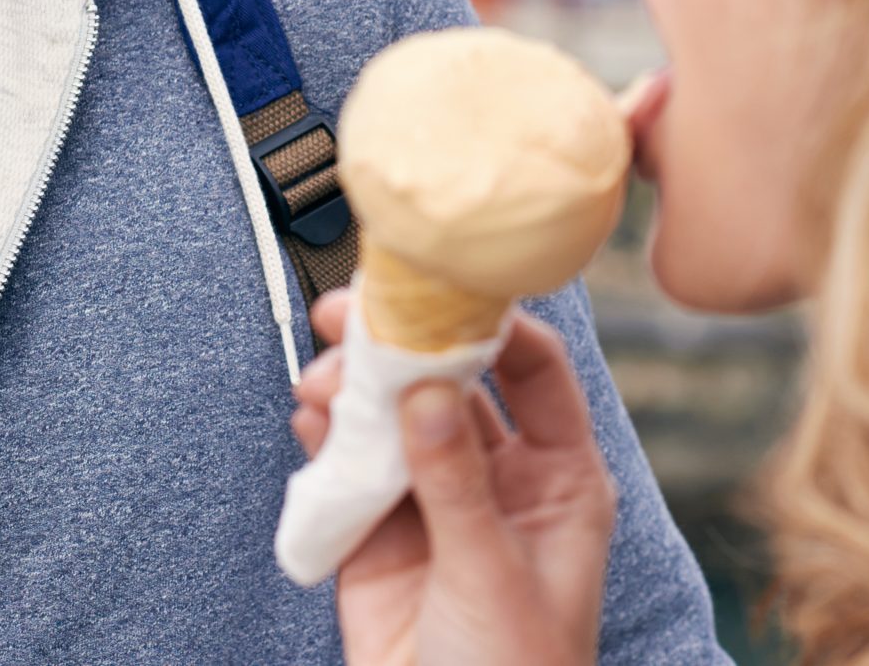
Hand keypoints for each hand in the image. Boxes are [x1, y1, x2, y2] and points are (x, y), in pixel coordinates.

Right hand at [291, 292, 614, 665]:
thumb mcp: (493, 574)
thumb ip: (455, 480)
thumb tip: (425, 390)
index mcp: (558, 479)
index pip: (536, 373)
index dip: (493, 326)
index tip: (440, 294)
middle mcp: (498, 477)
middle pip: (451, 382)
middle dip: (404, 344)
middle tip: (354, 313)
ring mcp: (435, 500)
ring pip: (394, 416)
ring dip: (356, 388)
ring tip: (323, 379)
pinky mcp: (379, 531)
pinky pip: (351, 464)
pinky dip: (326, 435)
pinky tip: (310, 417)